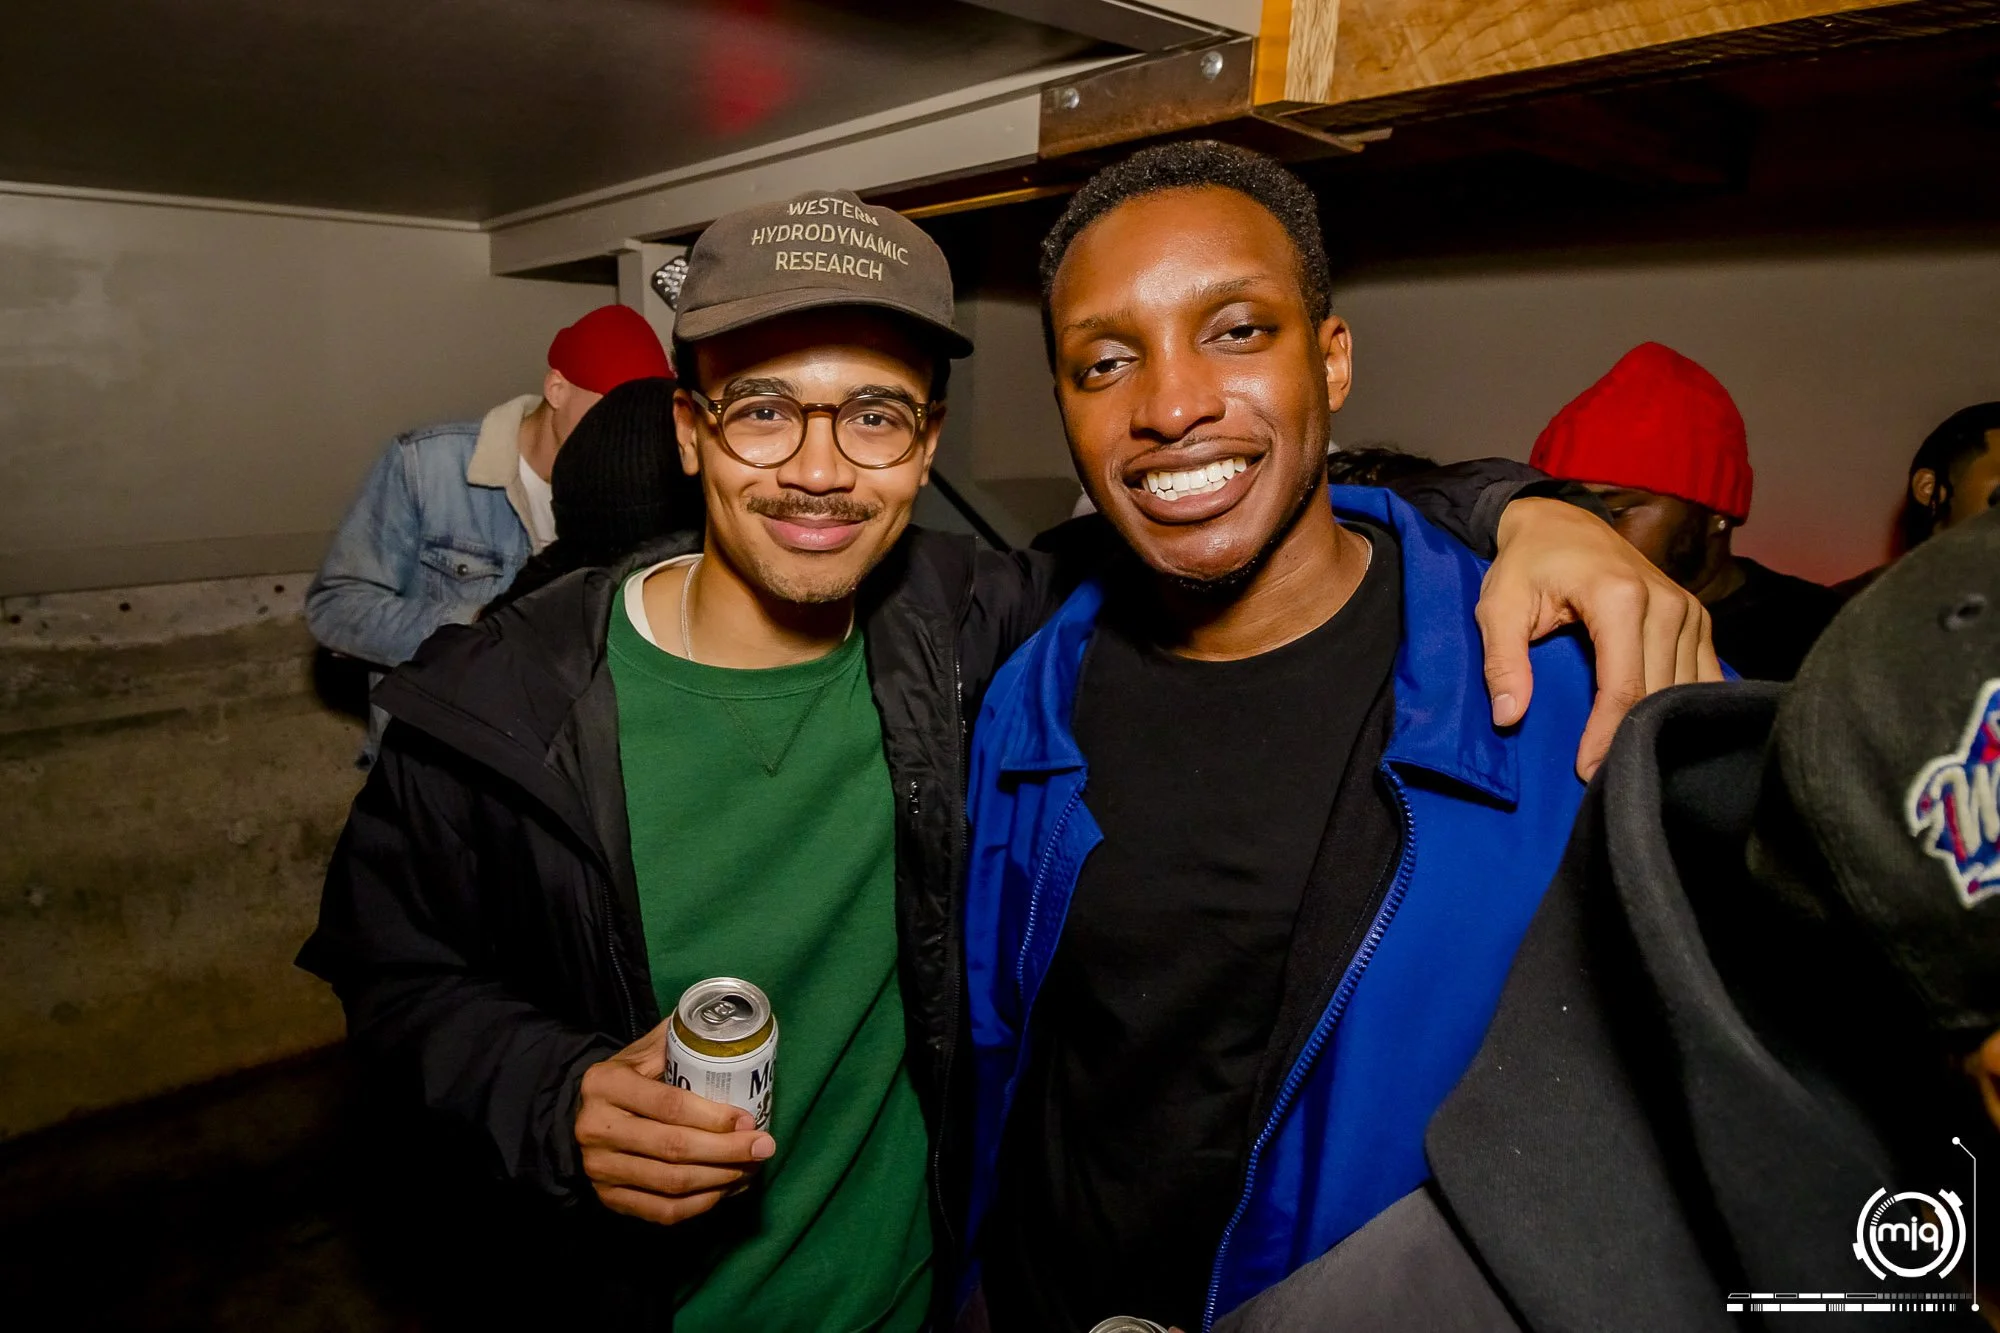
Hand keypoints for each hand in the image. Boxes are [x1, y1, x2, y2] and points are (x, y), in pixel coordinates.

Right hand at [575, 1018, 776, 1225]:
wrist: (578, 1115)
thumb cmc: (627, 1079)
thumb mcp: (643, 1051)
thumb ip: (680, 1040)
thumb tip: (731, 1029)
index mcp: (606, 1084)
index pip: (670, 1105)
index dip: (714, 1116)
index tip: (749, 1120)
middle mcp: (597, 1128)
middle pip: (674, 1148)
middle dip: (728, 1151)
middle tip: (764, 1147)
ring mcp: (599, 1169)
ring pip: (672, 1183)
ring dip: (721, 1179)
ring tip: (752, 1168)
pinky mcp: (608, 1198)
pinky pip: (663, 1211)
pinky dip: (701, 1203)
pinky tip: (726, 1189)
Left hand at [1480, 497, 1720, 779]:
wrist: (1560, 522)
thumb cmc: (1527, 565)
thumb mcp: (1499, 606)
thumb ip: (1502, 660)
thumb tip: (1509, 716)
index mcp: (1620, 597)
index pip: (1624, 686)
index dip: (1607, 735)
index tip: (1586, 771)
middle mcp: (1666, 602)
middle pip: (1660, 692)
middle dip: (1632, 739)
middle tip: (1605, 776)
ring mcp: (1688, 609)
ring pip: (1687, 688)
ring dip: (1662, 728)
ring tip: (1629, 760)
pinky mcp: (1697, 618)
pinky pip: (1705, 674)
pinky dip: (1686, 705)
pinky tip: (1666, 733)